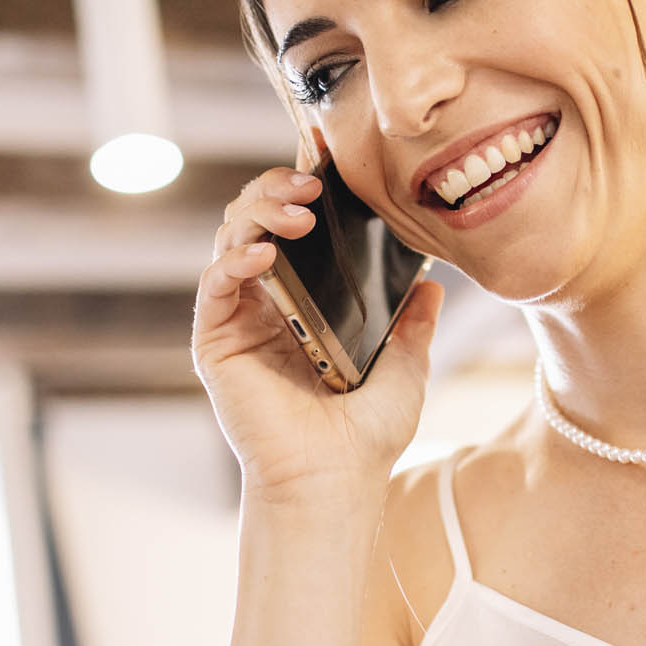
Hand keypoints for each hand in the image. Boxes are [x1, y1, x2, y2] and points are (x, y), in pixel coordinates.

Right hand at [192, 164, 445, 499]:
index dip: (300, 191)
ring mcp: (238, 320)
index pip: (293, 229)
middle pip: (253, 220)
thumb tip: (432, 284)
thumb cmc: (367, 434)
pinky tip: (265, 254)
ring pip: (229, 239)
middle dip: (275, 191)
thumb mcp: (407, 366)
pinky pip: (214, 285)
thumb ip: (414, 323)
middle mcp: (267, 304)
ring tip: (298, 215)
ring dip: (259, 213)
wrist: (335, 479)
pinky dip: (234, 259)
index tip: (325, 166)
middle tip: (311, 187)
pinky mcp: (215, 341)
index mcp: (306, 302)